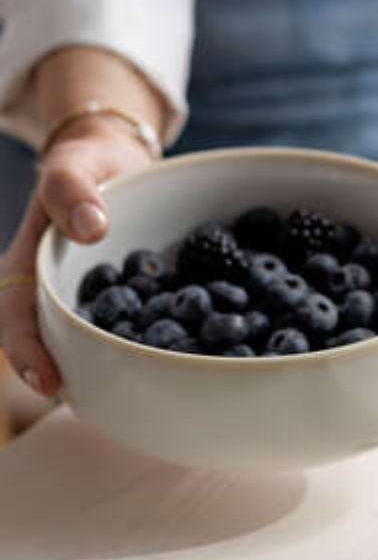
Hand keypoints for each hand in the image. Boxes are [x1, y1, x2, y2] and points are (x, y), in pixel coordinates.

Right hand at [0, 120, 153, 397]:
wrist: (117, 155)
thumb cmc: (86, 160)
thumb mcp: (72, 164)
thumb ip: (72, 190)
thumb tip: (91, 228)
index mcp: (30, 267)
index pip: (16, 318)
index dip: (27, 352)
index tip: (48, 382)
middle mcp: (58, 290)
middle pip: (54, 340)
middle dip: (72, 375)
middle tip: (99, 404)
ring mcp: (93, 296)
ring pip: (95, 338)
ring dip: (111, 364)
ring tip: (138, 393)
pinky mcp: (131, 294)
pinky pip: (137, 320)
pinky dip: (153, 337)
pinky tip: (181, 354)